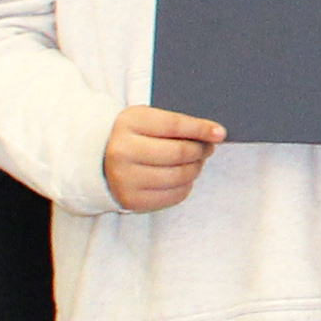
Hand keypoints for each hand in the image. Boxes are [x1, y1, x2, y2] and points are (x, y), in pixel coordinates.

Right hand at [105, 105, 226, 211]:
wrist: (100, 161)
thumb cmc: (135, 137)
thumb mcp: (148, 120)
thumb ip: (178, 124)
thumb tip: (215, 134)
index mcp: (129, 123)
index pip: (174, 125)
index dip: (201, 129)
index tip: (220, 133)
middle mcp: (122, 151)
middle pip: (179, 152)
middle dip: (201, 150)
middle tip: (207, 148)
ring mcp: (125, 178)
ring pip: (180, 175)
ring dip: (196, 168)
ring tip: (195, 162)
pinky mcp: (131, 200)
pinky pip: (174, 195)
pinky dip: (186, 186)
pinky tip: (182, 177)